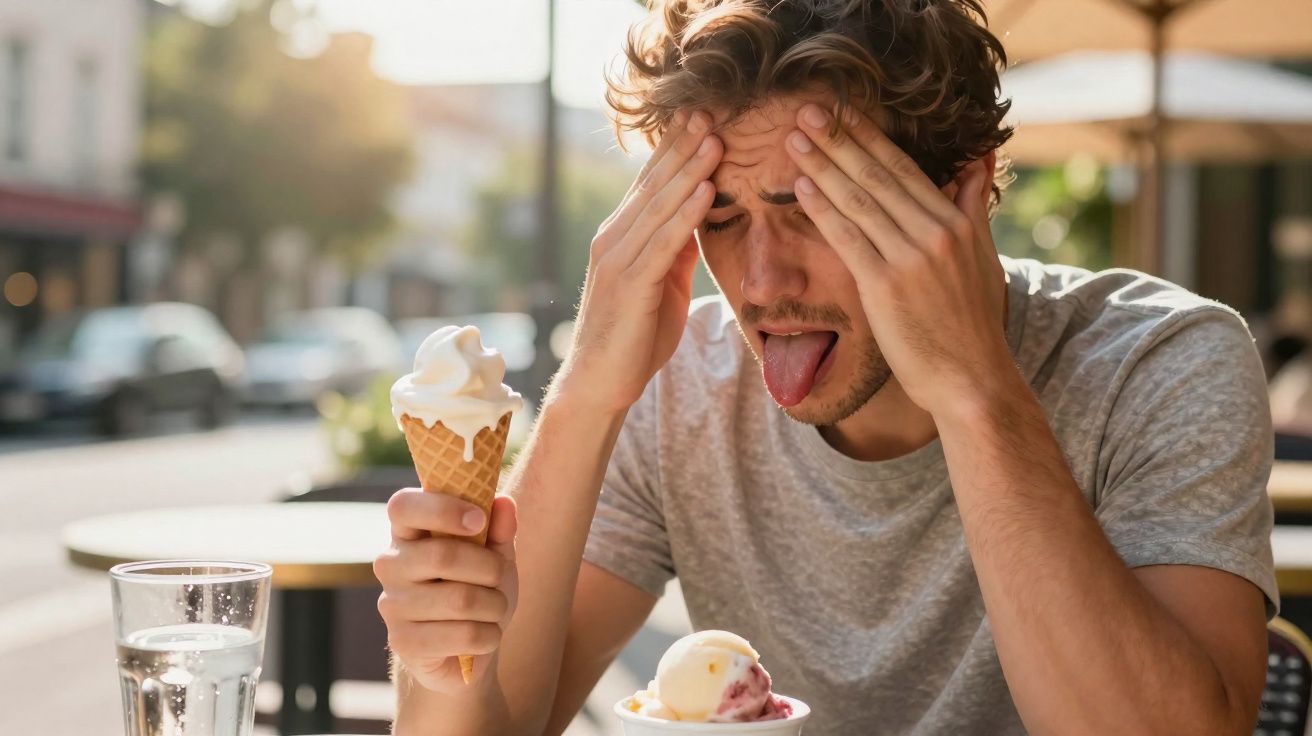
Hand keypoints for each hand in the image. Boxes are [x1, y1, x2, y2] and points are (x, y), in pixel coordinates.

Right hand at [375, 490, 517, 693]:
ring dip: (495, 605)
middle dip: (489, 569)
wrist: (468, 648)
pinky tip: (484, 636)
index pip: (403, 506)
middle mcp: (390, 564)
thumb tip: (504, 502)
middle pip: (443, 555)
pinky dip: (489, 636)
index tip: (478, 519)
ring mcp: (392, 604)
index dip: (442, 509)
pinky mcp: (403, 642)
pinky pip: (464, 635)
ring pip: (461, 600)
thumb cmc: (479, 588)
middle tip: (498, 579)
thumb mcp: (495, 555)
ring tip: (494, 610)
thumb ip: (499, 530)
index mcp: (407, 532)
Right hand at [556, 110, 721, 414]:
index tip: (702, 116)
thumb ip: (675, 249)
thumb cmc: (634, 337)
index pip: (651, 183)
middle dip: (683, 146)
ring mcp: (618, 260)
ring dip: (690, 171)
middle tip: (711, 109)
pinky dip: (686, 214)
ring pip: (659, 206)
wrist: (601, 384)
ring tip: (716, 139)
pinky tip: (707, 191)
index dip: (675, 149)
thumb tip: (700, 217)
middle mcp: (613, 239)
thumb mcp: (662, 284)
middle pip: (654, 184)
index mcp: (621, 237)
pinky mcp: (630, 284)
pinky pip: (663, 242)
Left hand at [785, 104, 1013, 415]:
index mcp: (955, 222)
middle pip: (877, 176)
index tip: (841, 111)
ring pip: (859, 201)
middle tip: (807, 111)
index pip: (903, 169)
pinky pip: (848, 239)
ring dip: (822, 167)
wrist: (972, 379)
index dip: (868, 138)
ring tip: (794, 141)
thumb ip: (972, 207)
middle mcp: (935, 233)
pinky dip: (823, 210)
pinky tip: (800, 188)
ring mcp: (911, 259)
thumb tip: (978, 161)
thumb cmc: (970, 324)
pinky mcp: (887, 287)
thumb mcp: (981, 256)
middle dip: (839, 141)